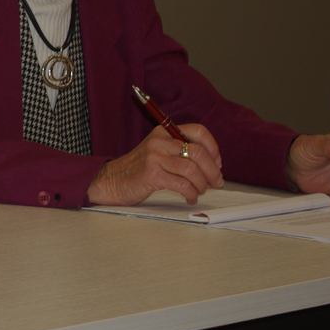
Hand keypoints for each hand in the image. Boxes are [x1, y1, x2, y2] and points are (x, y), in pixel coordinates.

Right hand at [87, 123, 223, 205]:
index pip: (198, 131)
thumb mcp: (158, 152)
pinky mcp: (151, 175)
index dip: (213, 147)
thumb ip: (180, 152)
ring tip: (200, 191)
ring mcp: (154, 157)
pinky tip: (190, 198)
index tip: (217, 163)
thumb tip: (213, 165)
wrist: (112, 180)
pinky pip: (182, 185)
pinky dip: (191, 194)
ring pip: (192, 169)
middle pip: (198, 152)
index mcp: (164, 132)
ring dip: (202, 184)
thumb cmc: (139, 169)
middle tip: (216, 182)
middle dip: (213, 170)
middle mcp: (159, 141)